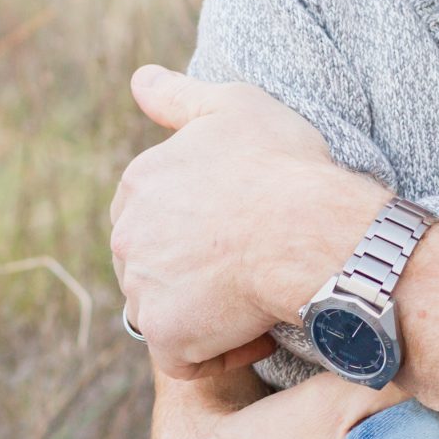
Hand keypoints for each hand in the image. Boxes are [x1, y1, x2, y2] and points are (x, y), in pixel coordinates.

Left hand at [111, 66, 382, 378]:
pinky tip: (257, 330)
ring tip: (257, 297)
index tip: (237, 229)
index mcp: (138, 181)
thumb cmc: (283, 166)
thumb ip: (178, 96)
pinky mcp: (165, 336)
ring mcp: (141, 289)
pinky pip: (185, 358)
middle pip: (151, 265)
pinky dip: (218, 353)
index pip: (148, 215)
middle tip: (249, 266)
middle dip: (193, 270)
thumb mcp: (234, 106)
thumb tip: (138, 79)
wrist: (311, 231)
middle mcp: (126, 234)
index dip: (193, 227)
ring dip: (206, 313)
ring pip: (167, 312)